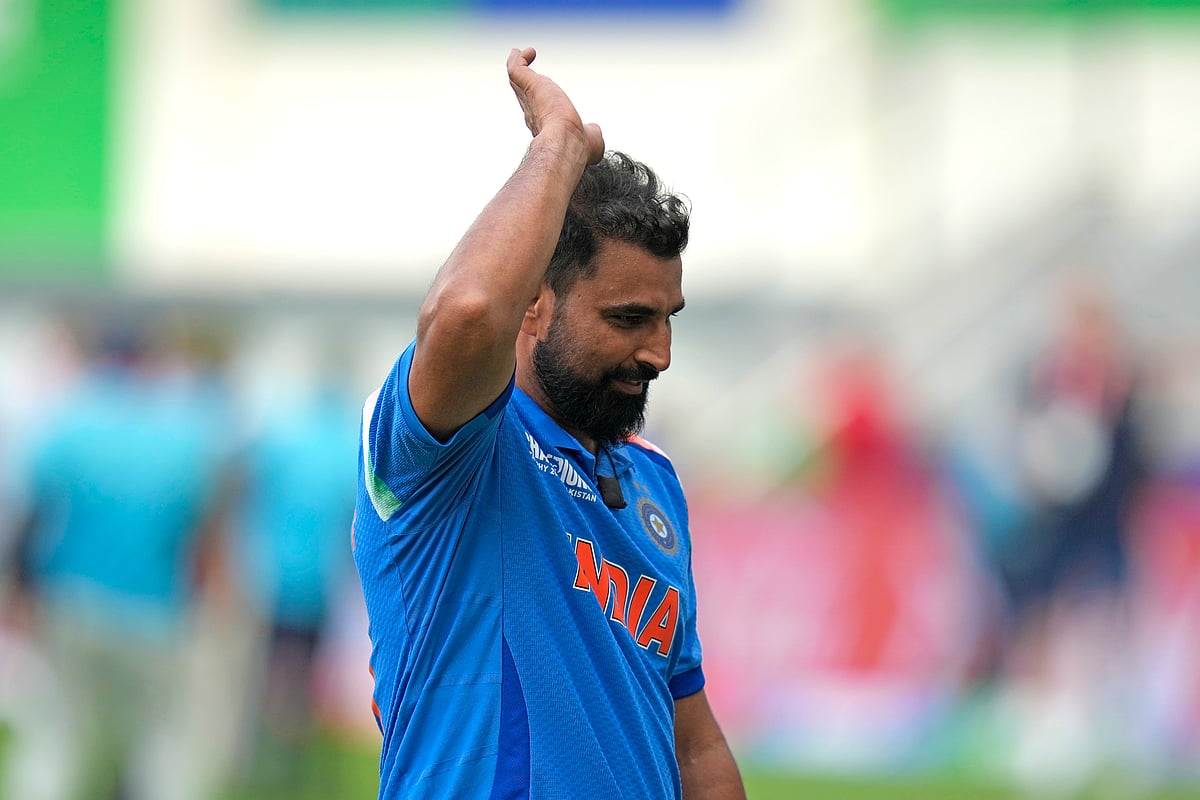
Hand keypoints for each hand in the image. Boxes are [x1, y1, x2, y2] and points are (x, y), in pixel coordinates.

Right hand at [508, 47, 604, 164]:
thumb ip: (593, 132)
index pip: (539, 111)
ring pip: (517, 79)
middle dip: (523, 81)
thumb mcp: (592, 138)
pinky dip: (519, 59)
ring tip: (520, 54)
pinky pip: (516, 68)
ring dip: (518, 65)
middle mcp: (533, 111)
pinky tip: (528, 51)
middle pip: (523, 93)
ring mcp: (529, 97)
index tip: (543, 95)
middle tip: (522, 68)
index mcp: (546, 125)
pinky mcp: (530, 84)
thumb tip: (595, 130)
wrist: (568, 142)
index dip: (539, 102)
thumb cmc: (578, 145)